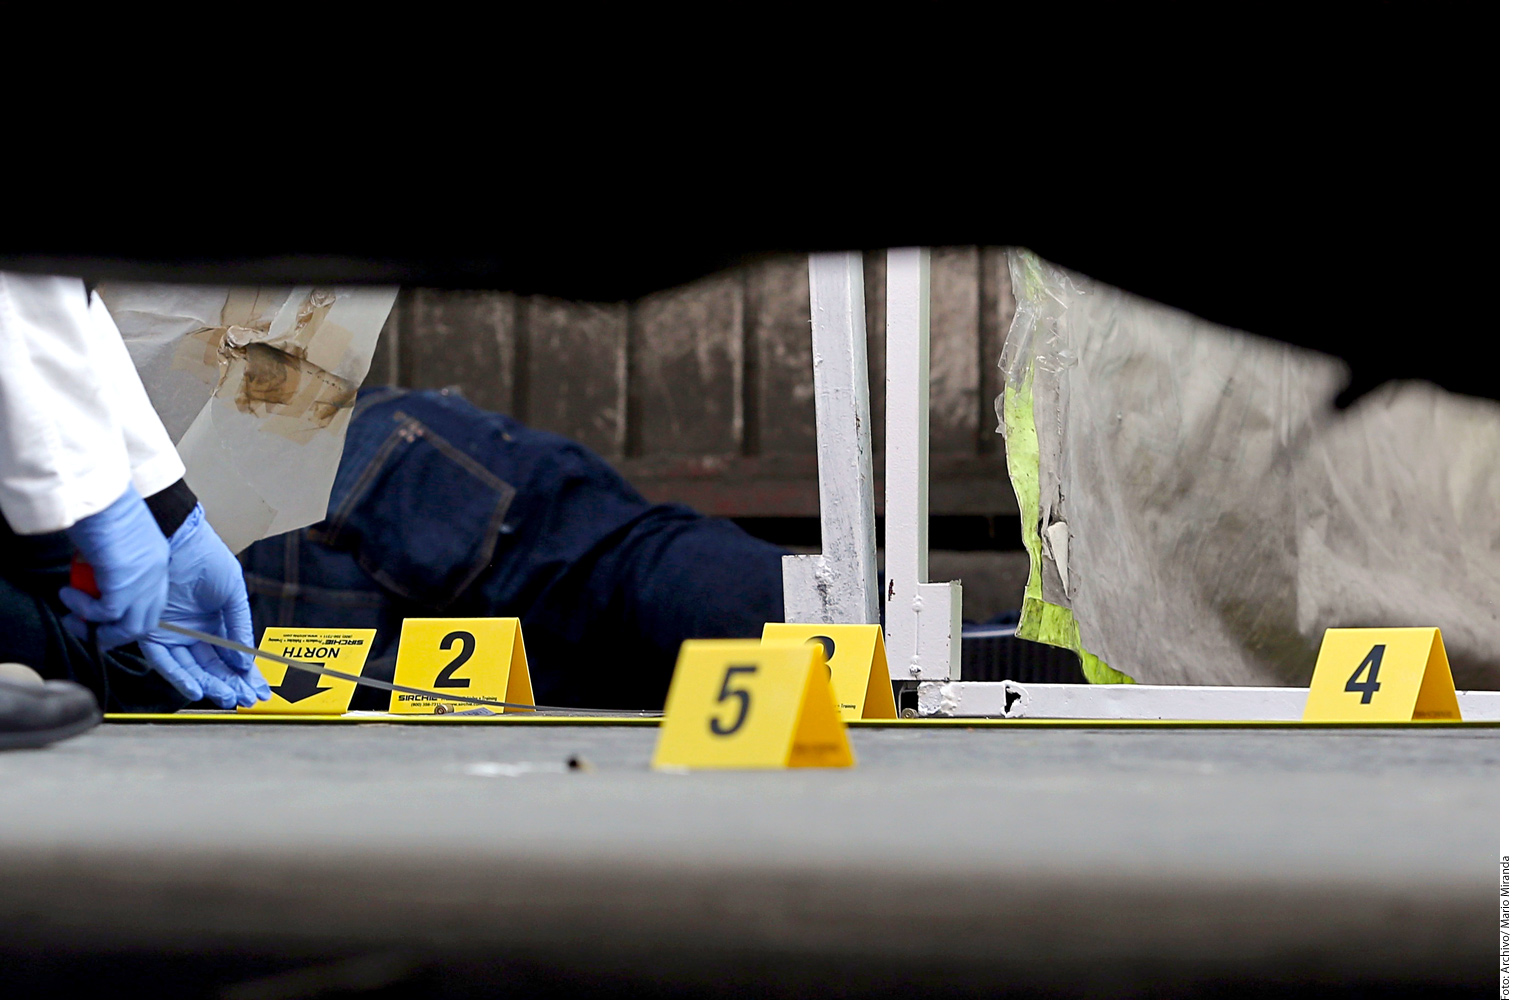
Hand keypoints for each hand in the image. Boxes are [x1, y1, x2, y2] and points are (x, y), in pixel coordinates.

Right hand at [59, 486, 168, 649]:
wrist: (101, 494)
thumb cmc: (104, 507)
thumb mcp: (115, 539)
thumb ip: (112, 561)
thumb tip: (92, 576)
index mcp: (157, 560)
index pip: (153, 602)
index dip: (130, 617)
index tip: (106, 621)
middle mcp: (156, 573)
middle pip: (145, 622)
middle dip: (115, 633)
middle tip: (86, 627)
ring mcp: (144, 582)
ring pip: (129, 628)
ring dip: (99, 630)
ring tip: (73, 620)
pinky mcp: (125, 586)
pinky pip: (105, 613)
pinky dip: (84, 610)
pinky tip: (67, 595)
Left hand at [136, 505, 271, 707]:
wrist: (177, 540)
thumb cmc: (206, 559)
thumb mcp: (233, 593)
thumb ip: (239, 627)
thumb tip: (245, 661)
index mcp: (217, 625)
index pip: (234, 657)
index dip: (247, 676)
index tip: (260, 692)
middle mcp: (195, 634)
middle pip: (214, 668)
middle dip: (230, 685)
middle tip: (243, 699)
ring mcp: (174, 636)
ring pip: (193, 669)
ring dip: (209, 685)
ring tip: (226, 697)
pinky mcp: (152, 634)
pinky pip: (166, 662)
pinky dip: (180, 677)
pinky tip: (196, 689)